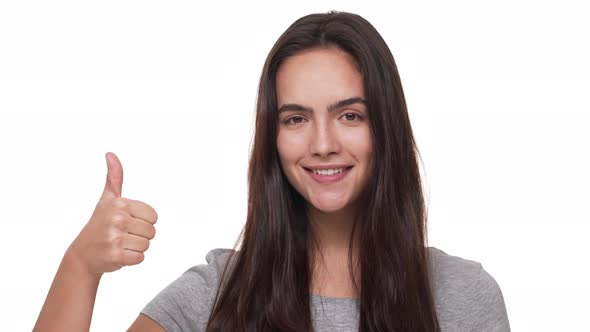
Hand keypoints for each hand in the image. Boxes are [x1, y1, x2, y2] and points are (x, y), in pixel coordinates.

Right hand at [67, 152, 157, 275]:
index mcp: (120, 204)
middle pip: (152, 232)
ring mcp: (115, 238)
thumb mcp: (107, 199)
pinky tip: (118, 255)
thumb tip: (110, 154)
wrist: (82, 254)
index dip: (143, 222)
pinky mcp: (115, 255)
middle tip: (122, 235)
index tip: (127, 223)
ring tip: (119, 244)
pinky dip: (132, 259)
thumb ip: (114, 177)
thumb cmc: (99, 224)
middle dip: (140, 236)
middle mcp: (117, 219)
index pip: (153, 216)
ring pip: (146, 245)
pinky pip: (140, 258)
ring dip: (135, 248)